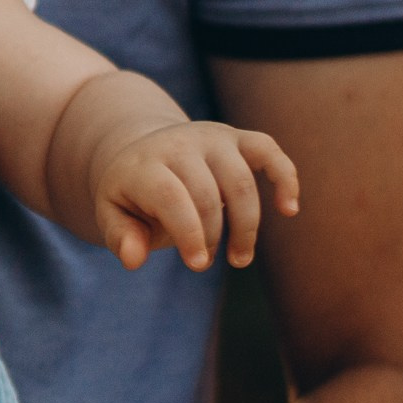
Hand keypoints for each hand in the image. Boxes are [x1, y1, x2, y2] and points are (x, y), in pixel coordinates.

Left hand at [94, 122, 299, 271]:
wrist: (144, 151)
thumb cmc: (132, 195)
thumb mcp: (113, 215)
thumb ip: (120, 237)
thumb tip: (133, 260)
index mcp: (144, 165)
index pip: (172, 198)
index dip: (189, 233)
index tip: (198, 265)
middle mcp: (180, 144)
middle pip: (208, 194)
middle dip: (213, 236)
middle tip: (205, 263)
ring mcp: (212, 137)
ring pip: (241, 182)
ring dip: (247, 226)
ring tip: (239, 258)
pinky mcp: (238, 138)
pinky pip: (270, 152)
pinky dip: (285, 178)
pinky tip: (289, 210)